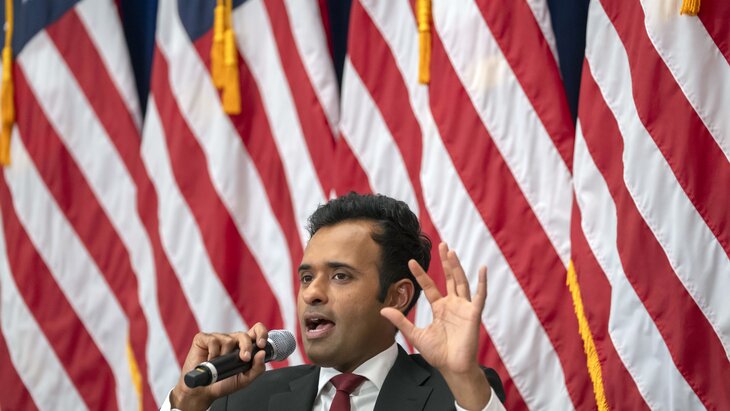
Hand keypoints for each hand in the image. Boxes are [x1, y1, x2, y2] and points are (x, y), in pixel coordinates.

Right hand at [170, 323, 269, 410]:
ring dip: (225, 355)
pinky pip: (213, 341)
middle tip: (244, 359)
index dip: (261, 333)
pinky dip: (213, 353)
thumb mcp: (245, 379)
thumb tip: (261, 354)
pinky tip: (210, 360)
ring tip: (220, 364)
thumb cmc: (223, 383)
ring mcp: (217, 338)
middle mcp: (231, 340)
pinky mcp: (203, 339)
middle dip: (246, 347)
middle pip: (243, 335)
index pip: (256, 331)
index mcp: (243, 347)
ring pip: (228, 340)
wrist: (203, 391)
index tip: (261, 345)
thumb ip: (257, 368)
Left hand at [380, 243, 490, 409]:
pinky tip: (482, 269)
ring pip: (461, 282)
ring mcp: (464, 308)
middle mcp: (453, 305)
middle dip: (446, 262)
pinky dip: (482, 282)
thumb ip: (401, 321)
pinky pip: (480, 296)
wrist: (453, 368)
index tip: (411, 261)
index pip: (430, 286)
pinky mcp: (474, 314)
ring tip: (452, 251)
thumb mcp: (415, 335)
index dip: (421, 274)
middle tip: (442, 244)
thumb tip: (383, 309)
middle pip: (450, 278)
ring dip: (457, 267)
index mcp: (440, 308)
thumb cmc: (438, 354)